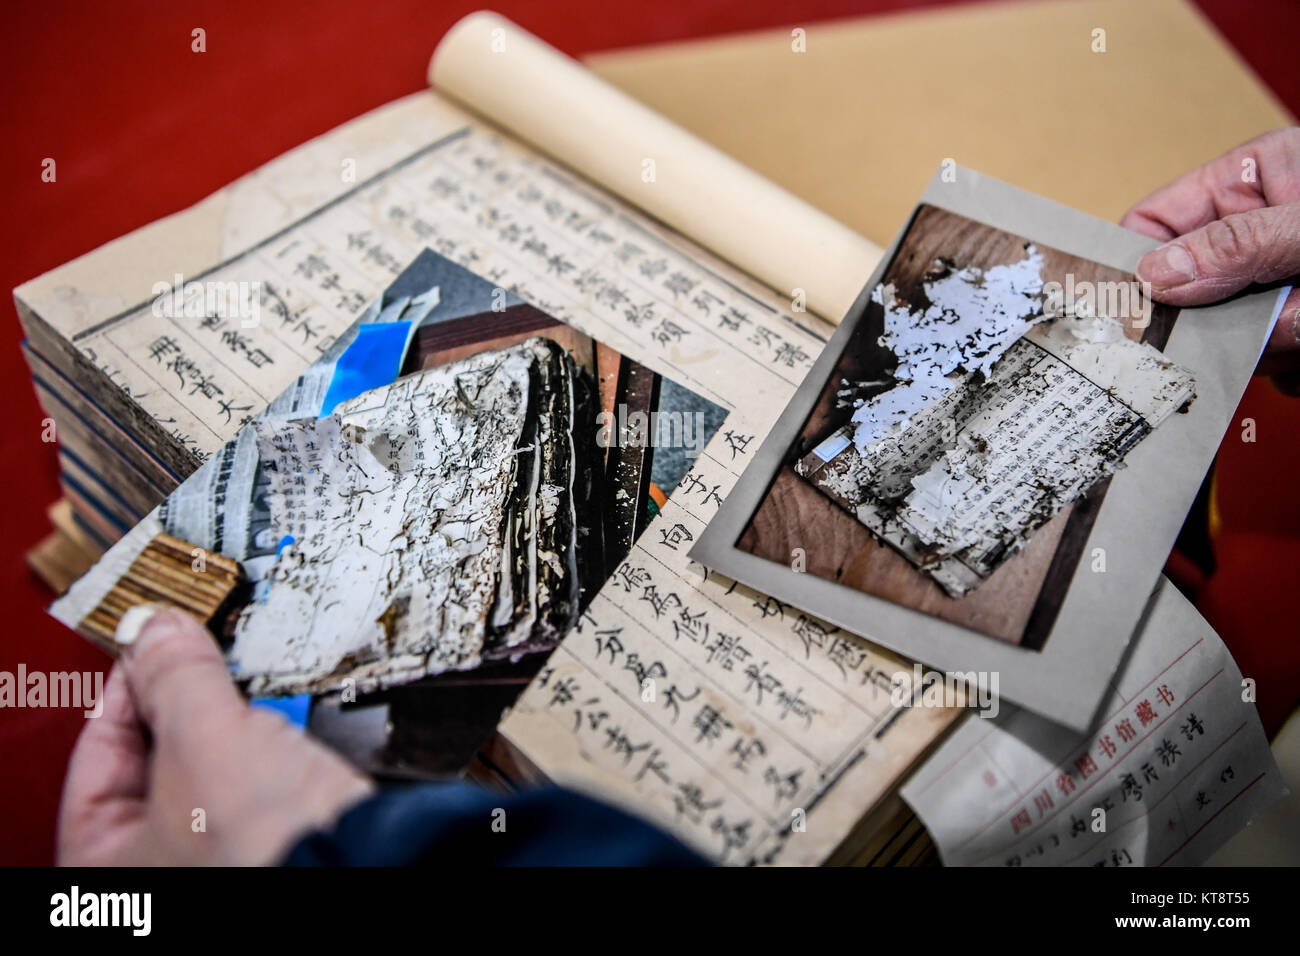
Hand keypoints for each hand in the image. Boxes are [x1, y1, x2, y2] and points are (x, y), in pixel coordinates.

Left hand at [58, 605, 372, 864]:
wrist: (366, 859)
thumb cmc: (269, 844)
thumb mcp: (206, 736)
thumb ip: (173, 676)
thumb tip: (158, 633)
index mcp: (107, 864)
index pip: (96, 759)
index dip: (124, 693)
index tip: (151, 650)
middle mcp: (158, 870)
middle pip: (155, 762)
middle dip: (187, 703)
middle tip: (202, 660)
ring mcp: (218, 859)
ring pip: (213, 770)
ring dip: (237, 722)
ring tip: (254, 687)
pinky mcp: (272, 844)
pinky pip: (256, 784)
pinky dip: (270, 747)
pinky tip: (287, 719)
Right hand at [1122, 127, 1299, 384]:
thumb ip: (1240, 245)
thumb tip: (1155, 274)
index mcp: (1249, 182)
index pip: (1153, 223)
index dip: (1133, 266)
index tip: (1123, 314)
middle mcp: (1256, 234)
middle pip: (1189, 297)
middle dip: (1224, 327)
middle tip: (1267, 332)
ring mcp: (1276, 286)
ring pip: (1233, 340)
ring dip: (1274, 349)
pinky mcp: (1295, 327)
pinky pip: (1270, 365)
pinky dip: (1293, 367)